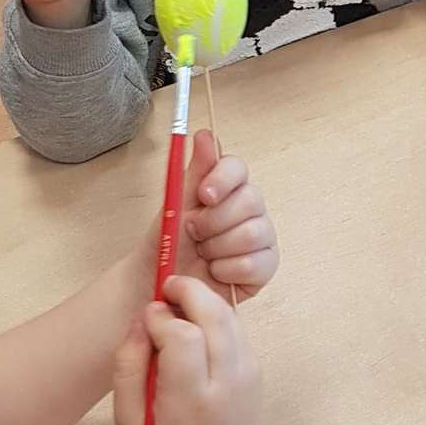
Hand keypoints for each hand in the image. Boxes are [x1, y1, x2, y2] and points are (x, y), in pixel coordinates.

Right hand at [113, 277, 260, 424]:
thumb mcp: (126, 417)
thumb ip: (128, 364)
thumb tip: (143, 318)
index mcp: (192, 400)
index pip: (184, 336)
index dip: (162, 317)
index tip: (147, 317)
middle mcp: (228, 385)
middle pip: (216, 315)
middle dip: (190, 291)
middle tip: (167, 287)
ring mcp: (249, 377)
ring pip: (231, 317)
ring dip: (205, 301)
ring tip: (179, 304)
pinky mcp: (257, 372)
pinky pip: (237, 330)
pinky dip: (217, 318)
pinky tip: (197, 328)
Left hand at [173, 131, 278, 300]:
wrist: (161, 289)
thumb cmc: (167, 247)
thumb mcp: (176, 206)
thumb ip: (195, 171)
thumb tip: (205, 135)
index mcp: (226, 189)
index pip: (237, 168)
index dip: (223, 178)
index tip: (203, 195)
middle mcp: (248, 209)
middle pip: (251, 198)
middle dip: (215, 220)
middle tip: (194, 233)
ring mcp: (261, 237)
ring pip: (254, 232)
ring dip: (219, 247)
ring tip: (204, 255)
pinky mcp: (265, 266)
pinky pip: (256, 263)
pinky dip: (228, 270)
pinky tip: (216, 272)